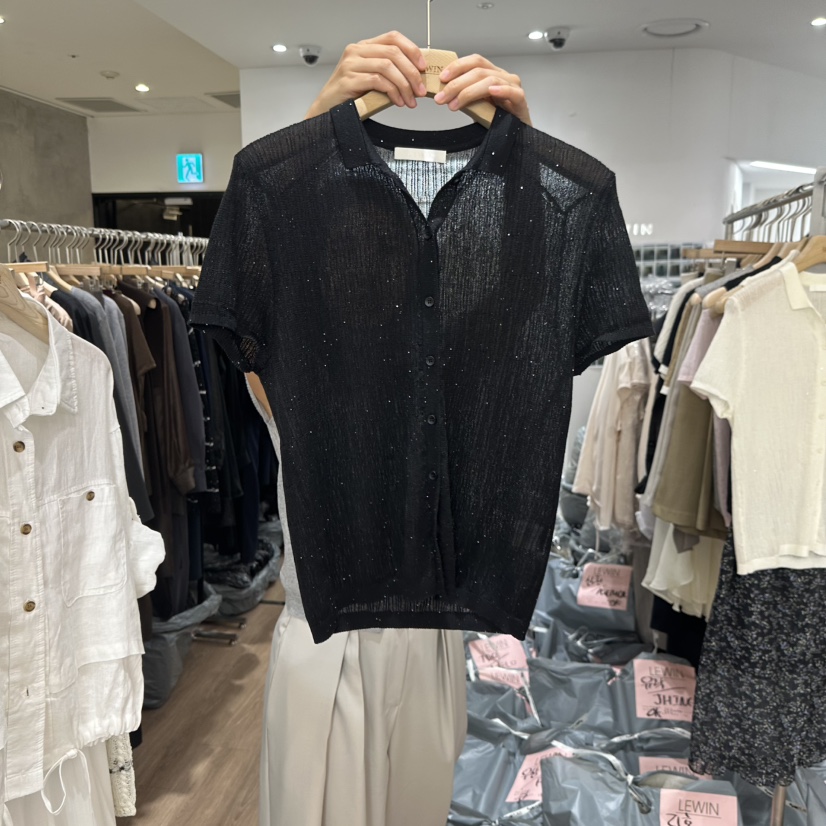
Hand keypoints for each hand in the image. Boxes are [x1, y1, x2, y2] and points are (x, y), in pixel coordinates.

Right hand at [305, 31, 426, 118]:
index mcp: (364, 47)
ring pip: (387, 67)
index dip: (411, 50)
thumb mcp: (372, 79)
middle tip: (420, 89)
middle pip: (393, 53)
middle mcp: (356, 51)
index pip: (393, 38)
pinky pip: (377, 81)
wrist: (328, 110)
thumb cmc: (351, 95)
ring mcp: (351, 64)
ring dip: (404, 85)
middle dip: (412, 73)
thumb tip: (415, 77)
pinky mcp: (348, 79)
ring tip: (410, 99)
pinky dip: (392, 92)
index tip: (422, 67)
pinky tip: (397, 101)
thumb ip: (389, 72)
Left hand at [434, 54, 530, 125]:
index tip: (442, 78)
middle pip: (479, 71)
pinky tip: (492, 92)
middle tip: (442, 97)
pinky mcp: (520, 101)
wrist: (516, 133)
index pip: (474, 62)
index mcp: (491, 74)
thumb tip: (443, 95)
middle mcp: (502, 77)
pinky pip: (513, 93)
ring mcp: (513, 87)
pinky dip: (502, 90)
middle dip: (457, 84)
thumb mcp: (476, 105)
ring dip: (469, 92)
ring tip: (455, 104)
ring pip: (491, 81)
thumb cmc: (497, 118)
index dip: (457, 67)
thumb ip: (464, 97)